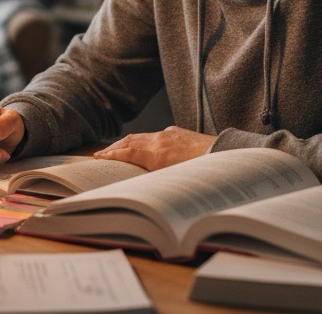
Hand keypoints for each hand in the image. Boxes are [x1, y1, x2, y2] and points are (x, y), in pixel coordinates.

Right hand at [92, 126, 215, 170]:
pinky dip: (143, 139)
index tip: (98, 158)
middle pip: (130, 142)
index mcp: (156, 154)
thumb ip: (155, 181)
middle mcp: (159, 141)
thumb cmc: (201, 172)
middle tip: (102, 153)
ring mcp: (168, 134)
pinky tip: (144, 144)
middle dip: (114, 147)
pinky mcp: (177, 132)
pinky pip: (155, 134)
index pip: (126, 153)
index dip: (110, 156)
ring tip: (118, 148)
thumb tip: (142, 189)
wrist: (224, 154)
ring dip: (127, 142)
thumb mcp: (174, 181)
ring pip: (141, 136)